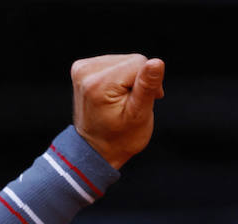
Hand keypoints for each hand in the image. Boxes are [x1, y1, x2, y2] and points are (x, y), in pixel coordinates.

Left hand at [71, 54, 165, 169]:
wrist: (95, 150)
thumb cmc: (121, 138)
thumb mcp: (139, 115)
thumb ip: (147, 87)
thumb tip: (156, 62)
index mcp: (98, 84)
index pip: (139, 63)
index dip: (147, 82)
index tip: (140, 103)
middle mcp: (85, 72)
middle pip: (132, 60)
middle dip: (138, 80)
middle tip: (130, 104)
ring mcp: (81, 69)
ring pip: (124, 61)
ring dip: (128, 80)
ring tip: (121, 102)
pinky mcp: (82, 68)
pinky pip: (113, 63)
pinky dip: (118, 77)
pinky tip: (113, 95)